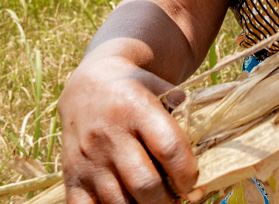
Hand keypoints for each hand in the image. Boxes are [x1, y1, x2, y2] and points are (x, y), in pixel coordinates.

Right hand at [58, 54, 197, 203]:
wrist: (87, 86)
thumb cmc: (135, 90)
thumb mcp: (161, 87)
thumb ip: (185, 109)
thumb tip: (207, 141)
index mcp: (135, 108)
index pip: (170, 149)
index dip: (188, 173)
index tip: (194, 183)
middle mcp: (108, 135)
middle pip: (145, 184)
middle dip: (169, 201)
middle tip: (178, 200)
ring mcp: (87, 159)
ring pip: (119, 203)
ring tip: (158, 203)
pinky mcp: (70, 176)